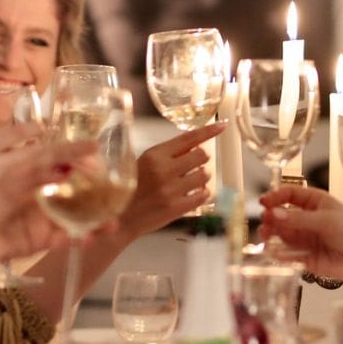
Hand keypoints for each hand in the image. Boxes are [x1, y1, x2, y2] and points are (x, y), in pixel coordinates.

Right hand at [118, 122, 225, 236]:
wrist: (120, 218)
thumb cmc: (130, 189)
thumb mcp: (142, 163)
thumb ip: (166, 154)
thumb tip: (193, 146)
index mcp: (154, 155)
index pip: (188, 138)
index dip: (208, 131)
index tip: (222, 125)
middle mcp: (163, 170)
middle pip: (202, 155)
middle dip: (201, 159)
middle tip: (192, 166)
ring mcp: (171, 190)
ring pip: (205, 175)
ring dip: (201, 177)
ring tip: (189, 182)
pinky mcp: (177, 208)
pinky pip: (203, 196)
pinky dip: (202, 194)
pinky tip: (192, 195)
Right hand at [257, 184, 342, 286]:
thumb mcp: (326, 220)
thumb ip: (298, 219)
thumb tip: (272, 214)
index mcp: (317, 202)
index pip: (290, 195)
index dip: (276, 197)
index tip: (264, 202)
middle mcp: (310, 219)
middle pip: (283, 216)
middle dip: (271, 218)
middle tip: (265, 222)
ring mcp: (308, 238)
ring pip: (283, 235)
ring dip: (272, 235)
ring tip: (266, 236)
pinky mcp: (307, 258)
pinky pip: (289, 254)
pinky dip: (280, 254)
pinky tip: (274, 252)